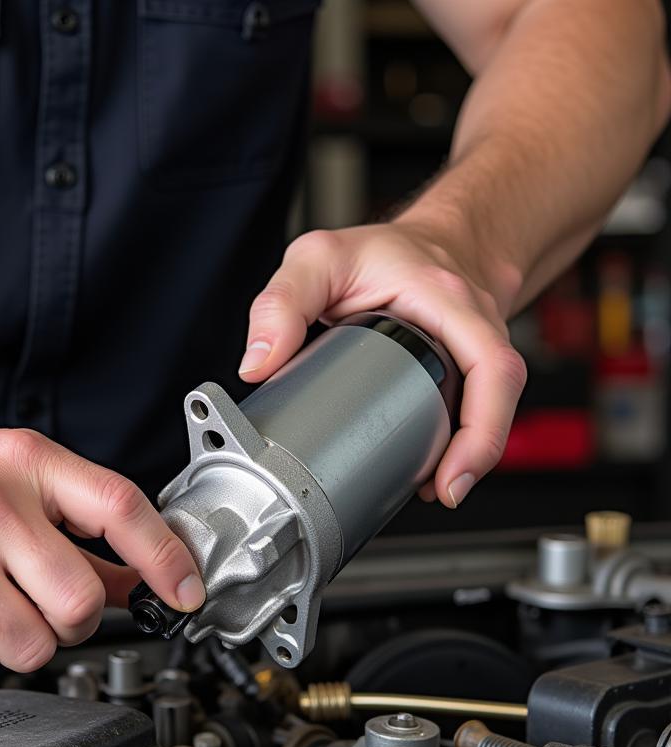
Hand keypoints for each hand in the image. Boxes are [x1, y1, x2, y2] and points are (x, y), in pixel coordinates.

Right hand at [0, 426, 204, 692]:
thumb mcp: (9, 469)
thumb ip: (79, 517)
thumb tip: (143, 580)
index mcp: (22, 465)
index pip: (120, 507)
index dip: (167, 559)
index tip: (186, 595)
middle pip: (83, 603)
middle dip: (75, 617)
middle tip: (44, 601)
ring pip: (33, 649)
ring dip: (20, 641)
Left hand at [240, 221, 526, 506]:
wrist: (423, 243)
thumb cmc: (379, 252)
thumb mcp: (317, 259)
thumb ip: (281, 303)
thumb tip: (258, 364)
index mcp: (448, 300)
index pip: (491, 367)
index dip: (482, 427)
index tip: (452, 473)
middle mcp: (475, 325)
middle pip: (499, 398)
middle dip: (475, 455)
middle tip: (440, 492)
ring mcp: (479, 349)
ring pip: (490, 410)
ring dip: (466, 456)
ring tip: (429, 487)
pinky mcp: (469, 369)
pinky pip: (475, 410)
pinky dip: (457, 444)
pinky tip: (429, 468)